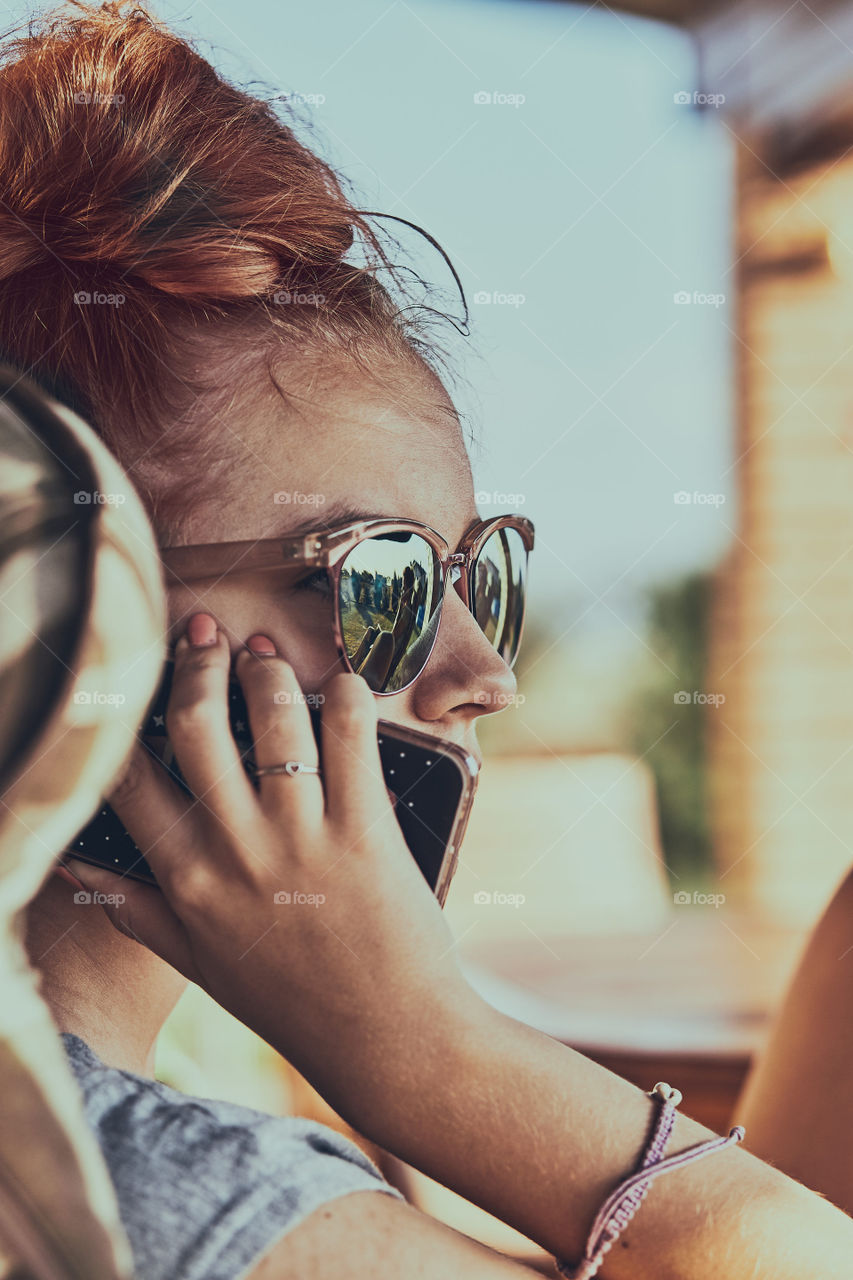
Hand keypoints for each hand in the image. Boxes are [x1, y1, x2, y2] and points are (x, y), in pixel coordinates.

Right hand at [64, 618, 479, 1123]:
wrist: (387, 1040)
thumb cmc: (290, 1000)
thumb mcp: (196, 962)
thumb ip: (134, 909)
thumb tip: (76, 870)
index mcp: (184, 880)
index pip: (127, 775)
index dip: (125, 711)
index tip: (135, 674)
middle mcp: (233, 852)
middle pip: (194, 725)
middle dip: (195, 662)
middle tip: (207, 632)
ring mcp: (300, 839)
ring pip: (272, 720)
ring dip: (267, 672)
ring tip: (266, 654)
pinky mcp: (364, 831)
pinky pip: (350, 737)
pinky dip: (347, 696)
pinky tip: (343, 683)